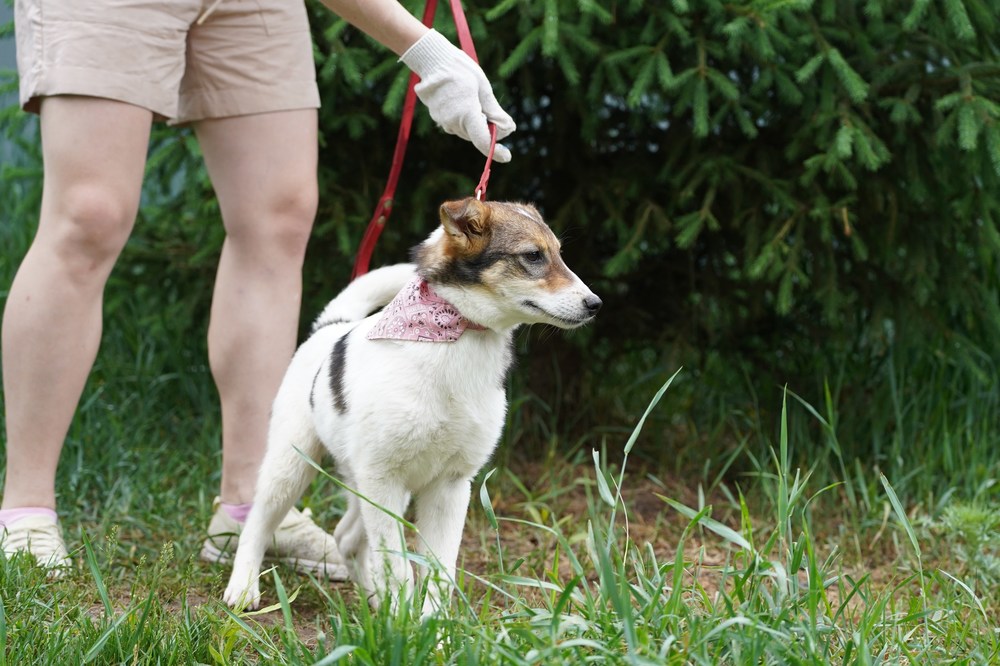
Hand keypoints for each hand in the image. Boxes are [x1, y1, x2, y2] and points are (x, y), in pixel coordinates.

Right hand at [400, 30, 515, 161]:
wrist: (432, 60)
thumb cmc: (461, 70)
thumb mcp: (483, 88)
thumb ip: (494, 111)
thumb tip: (508, 128)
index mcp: (467, 114)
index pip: (483, 141)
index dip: (496, 151)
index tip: (507, 156)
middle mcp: (453, 122)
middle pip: (477, 136)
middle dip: (489, 130)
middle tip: (496, 113)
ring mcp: (443, 121)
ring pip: (467, 131)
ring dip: (477, 123)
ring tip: (476, 99)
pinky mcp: (438, 118)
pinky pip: (457, 124)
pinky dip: (465, 118)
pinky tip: (465, 100)